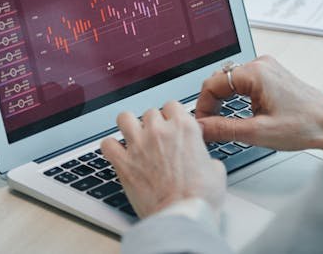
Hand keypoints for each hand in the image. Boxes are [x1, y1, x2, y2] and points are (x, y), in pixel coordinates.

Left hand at [102, 102, 226, 217]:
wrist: (182, 216)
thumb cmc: (200, 197)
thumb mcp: (216, 169)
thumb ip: (204, 155)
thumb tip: (202, 158)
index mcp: (184, 127)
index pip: (172, 105)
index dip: (172, 116)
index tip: (172, 125)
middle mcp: (159, 131)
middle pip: (150, 112)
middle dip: (153, 124)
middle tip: (156, 139)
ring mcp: (139, 145)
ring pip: (125, 118)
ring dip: (129, 126)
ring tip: (133, 137)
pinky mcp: (123, 163)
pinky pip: (107, 144)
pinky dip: (111, 147)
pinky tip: (118, 153)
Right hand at [195, 56, 322, 151]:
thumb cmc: (303, 125)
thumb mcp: (257, 132)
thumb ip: (223, 129)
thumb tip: (201, 128)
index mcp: (255, 72)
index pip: (212, 83)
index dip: (202, 106)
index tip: (202, 124)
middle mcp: (261, 64)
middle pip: (220, 80)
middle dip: (211, 103)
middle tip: (210, 127)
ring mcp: (268, 68)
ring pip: (231, 82)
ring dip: (223, 101)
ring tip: (223, 123)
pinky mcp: (273, 75)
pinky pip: (244, 83)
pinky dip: (236, 98)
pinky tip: (239, 114)